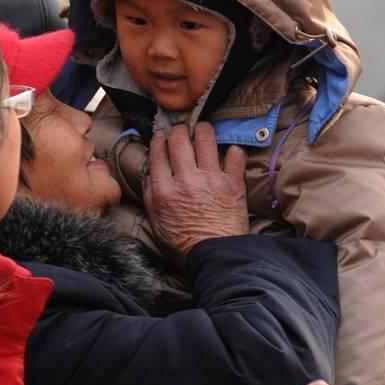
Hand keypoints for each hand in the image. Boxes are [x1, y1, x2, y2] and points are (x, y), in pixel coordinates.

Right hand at [143, 122, 248, 255]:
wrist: (215, 255)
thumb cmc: (184, 242)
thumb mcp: (156, 221)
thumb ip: (150, 194)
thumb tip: (150, 172)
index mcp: (164, 190)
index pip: (159, 152)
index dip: (160, 138)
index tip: (162, 134)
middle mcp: (186, 180)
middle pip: (179, 140)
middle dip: (179, 129)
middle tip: (182, 129)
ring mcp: (211, 179)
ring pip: (205, 139)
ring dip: (203, 130)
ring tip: (203, 129)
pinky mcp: (232, 184)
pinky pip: (235, 156)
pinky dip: (233, 151)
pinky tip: (229, 151)